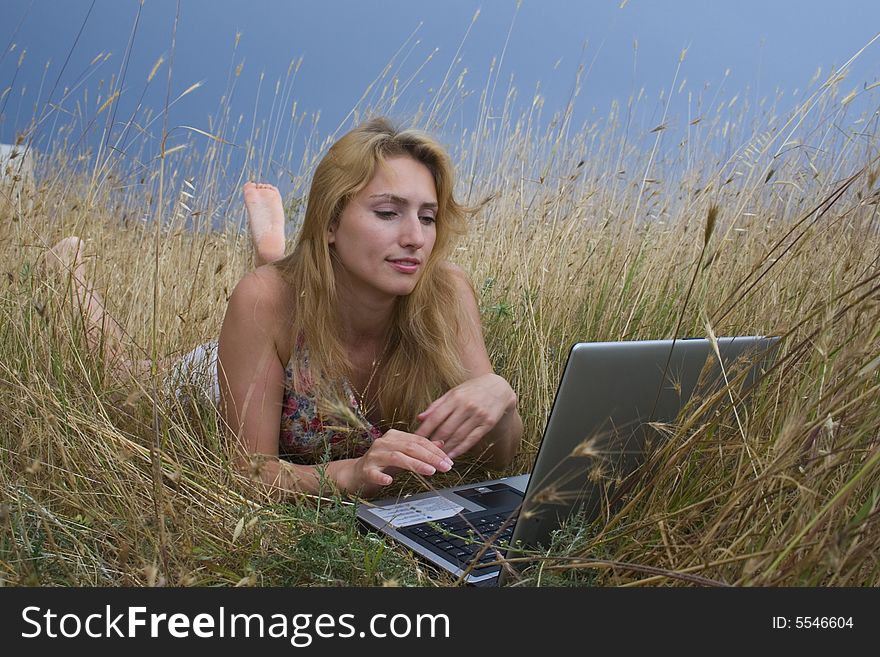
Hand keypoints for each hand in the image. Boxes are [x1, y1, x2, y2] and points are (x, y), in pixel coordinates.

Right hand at [329, 429, 453, 496]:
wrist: (356, 474)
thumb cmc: (382, 464)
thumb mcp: (404, 454)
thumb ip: (421, 449)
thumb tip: (442, 444)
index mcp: (394, 436)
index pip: (418, 441)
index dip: (435, 450)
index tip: (448, 461)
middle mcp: (384, 442)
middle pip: (410, 447)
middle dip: (430, 457)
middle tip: (444, 467)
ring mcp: (373, 456)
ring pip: (396, 457)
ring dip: (415, 464)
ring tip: (429, 471)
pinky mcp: (365, 469)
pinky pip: (374, 473)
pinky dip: (382, 476)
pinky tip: (390, 481)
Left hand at [415, 373, 515, 459]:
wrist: (499, 387)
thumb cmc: (472, 389)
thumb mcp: (453, 392)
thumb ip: (437, 406)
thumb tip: (420, 418)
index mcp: (455, 398)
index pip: (436, 417)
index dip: (424, 430)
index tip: (415, 439)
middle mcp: (467, 407)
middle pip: (446, 429)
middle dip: (433, 442)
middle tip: (424, 451)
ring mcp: (478, 416)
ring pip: (458, 437)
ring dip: (446, 449)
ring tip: (436, 456)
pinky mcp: (487, 424)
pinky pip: (471, 440)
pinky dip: (460, 449)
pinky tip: (452, 455)